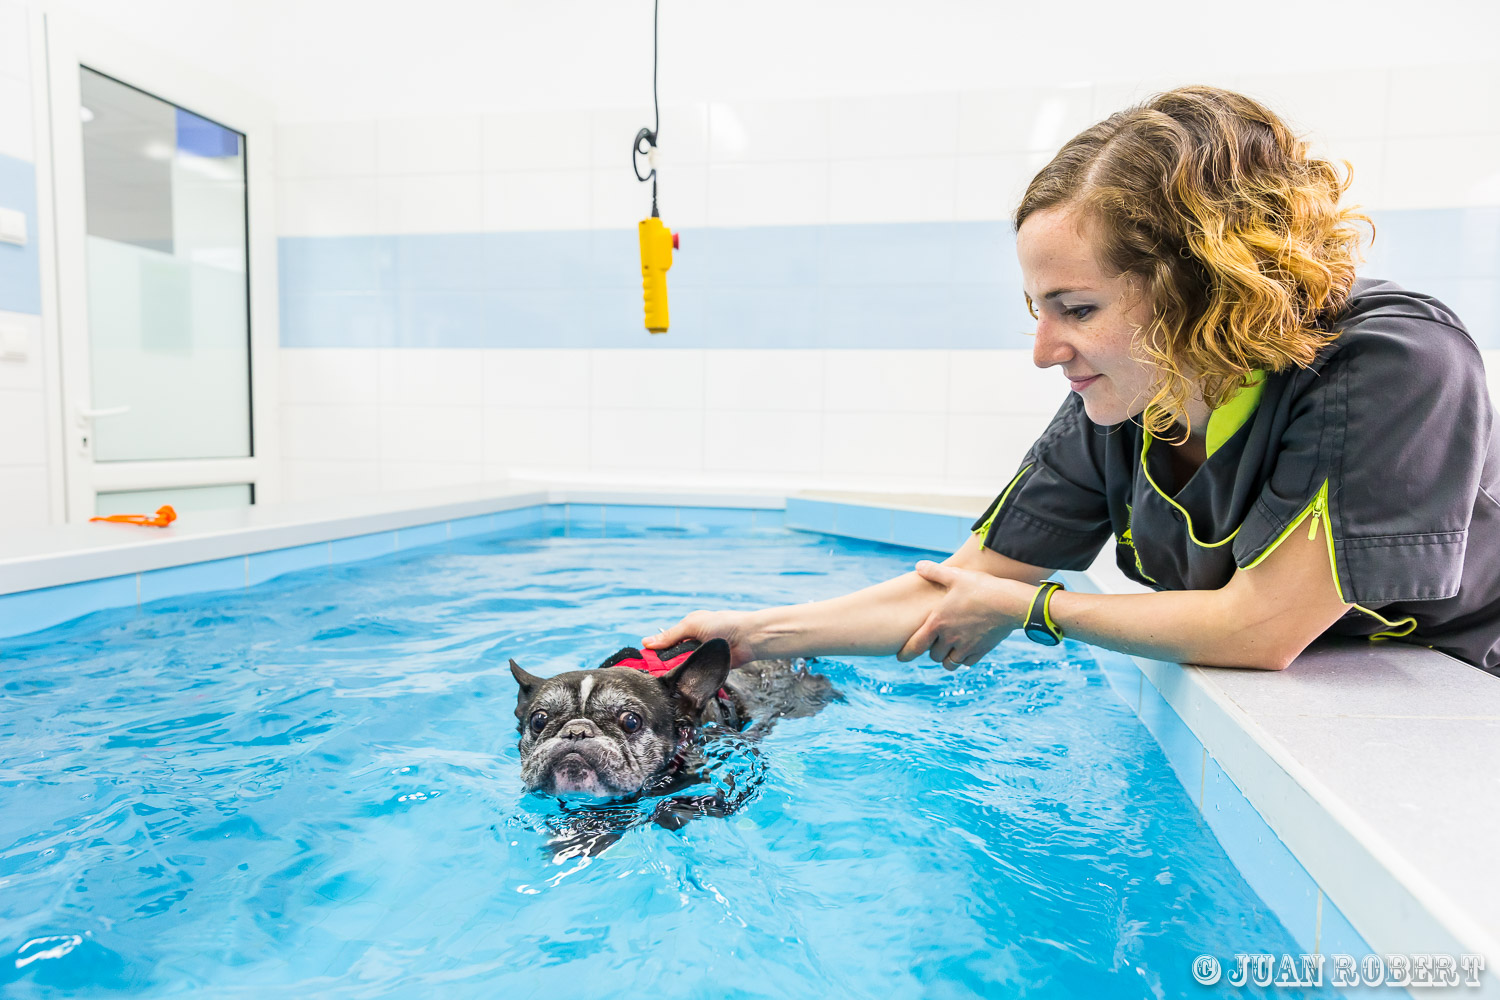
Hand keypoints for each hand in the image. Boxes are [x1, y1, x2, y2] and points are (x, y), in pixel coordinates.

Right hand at [642, 610, 758, 668]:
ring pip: (682, 668)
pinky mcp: (708, 669)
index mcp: (688, 629)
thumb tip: (646, 642)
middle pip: (671, 657)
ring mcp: (700, 657)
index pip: (665, 642)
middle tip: (652, 674)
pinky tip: (680, 682)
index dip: (655, 652)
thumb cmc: (722, 625)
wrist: (748, 639)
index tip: (643, 662)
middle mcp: (692, 643)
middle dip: (664, 665)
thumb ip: (670, 636)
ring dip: (677, 671)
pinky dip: (689, 677)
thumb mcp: (692, 625)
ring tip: (665, 679)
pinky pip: (694, 675)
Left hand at [897, 560, 1029, 667]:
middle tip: (934, 642)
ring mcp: (966, 647)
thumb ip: (935, 571)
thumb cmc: (981, 588)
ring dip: (947, 658)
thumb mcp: (955, 576)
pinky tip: (966, 649)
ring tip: (949, 649)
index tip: (901, 657)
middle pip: (933, 655)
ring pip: (950, 663)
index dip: (906, 653)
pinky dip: (964, 659)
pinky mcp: (981, 651)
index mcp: (938, 622)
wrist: (1009, 603)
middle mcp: (949, 639)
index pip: (915, 646)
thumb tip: (918, 565)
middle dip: (932, 650)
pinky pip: (967, 663)